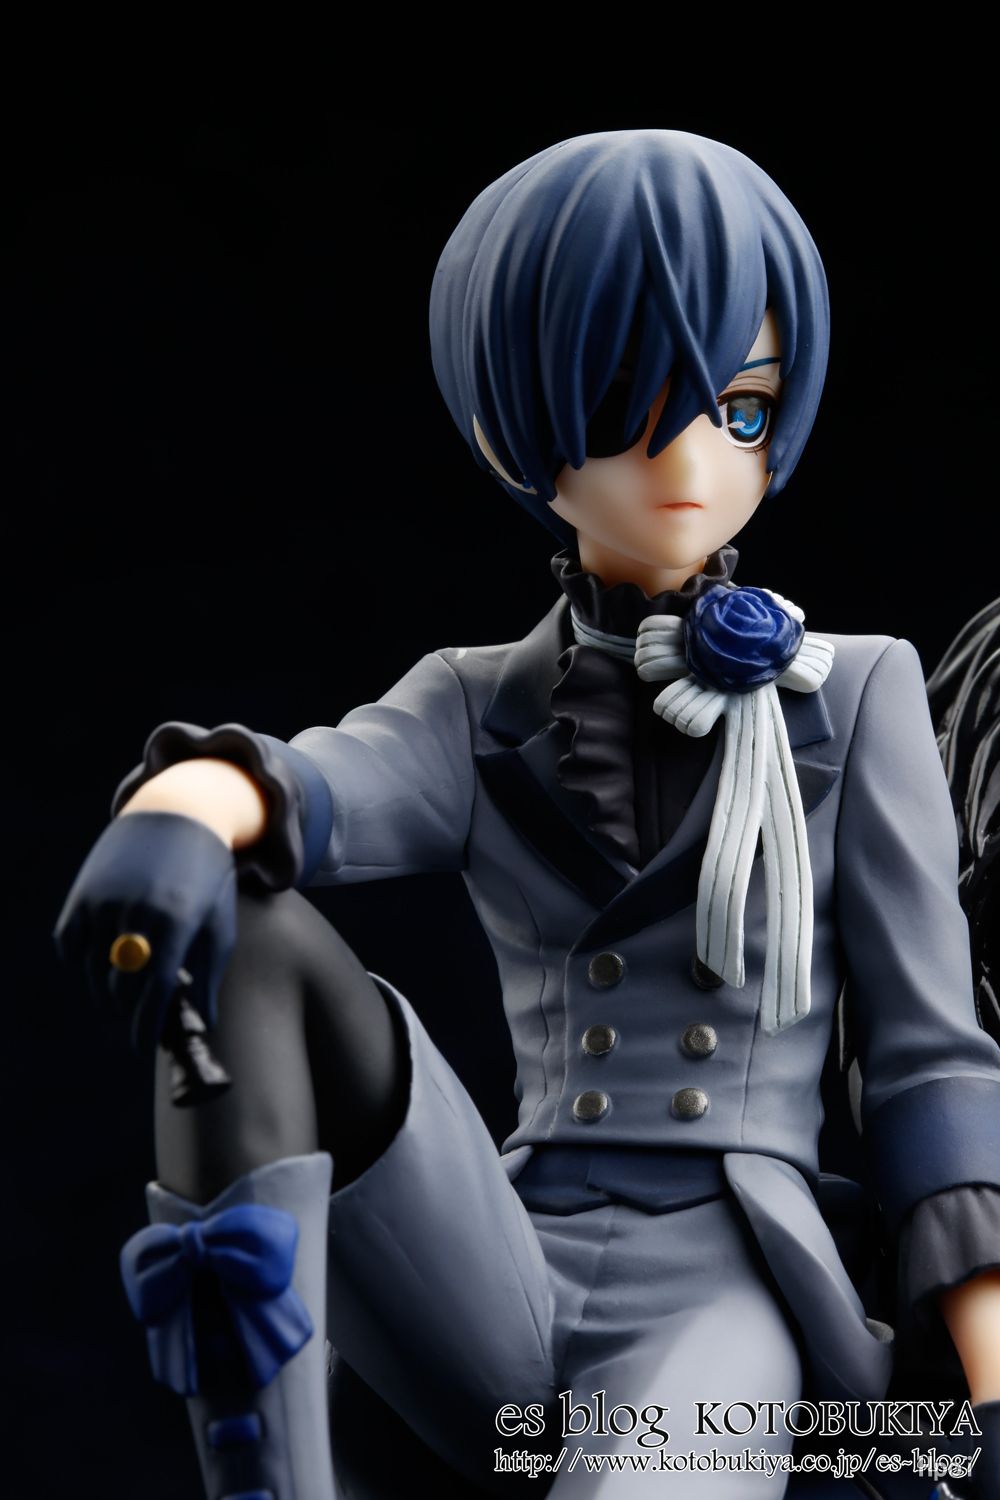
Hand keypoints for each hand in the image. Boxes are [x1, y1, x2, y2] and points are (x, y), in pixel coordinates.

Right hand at [54, 810, 237, 1052]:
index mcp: (176, 921)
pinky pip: (70, 946)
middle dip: (127, 1011)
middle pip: (120, 987)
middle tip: (138, 1022)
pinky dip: (81, 964)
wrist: (178, 813)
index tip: (142, 1047)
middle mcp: (136, 911)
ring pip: (91, 971)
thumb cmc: (207, 875)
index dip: (144, 1026)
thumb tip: (207, 1023)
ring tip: (123, 997)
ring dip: (104, 991)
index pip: (154, 992)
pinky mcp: (82, 894)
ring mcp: (104, 901)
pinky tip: (101, 968)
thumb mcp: (218, 920)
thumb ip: (210, 973)